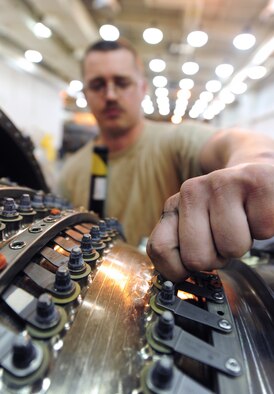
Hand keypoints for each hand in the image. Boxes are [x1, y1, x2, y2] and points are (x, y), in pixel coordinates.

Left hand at [147, 163, 273, 281]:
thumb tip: (174, 277)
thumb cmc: (226, 211)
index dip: (180, 268)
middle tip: (224, 238)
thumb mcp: (194, 227)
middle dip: (216, 258)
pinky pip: (263, 231)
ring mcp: (223, 183)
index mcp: (173, 205)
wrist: (256, 178)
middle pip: (197, 258)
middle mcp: (192, 190)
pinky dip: (264, 229)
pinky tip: (257, 212)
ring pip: (232, 248)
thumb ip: (178, 248)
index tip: (194, 259)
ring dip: (242, 245)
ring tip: (242, 224)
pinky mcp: (257, 182)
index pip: (160, 249)